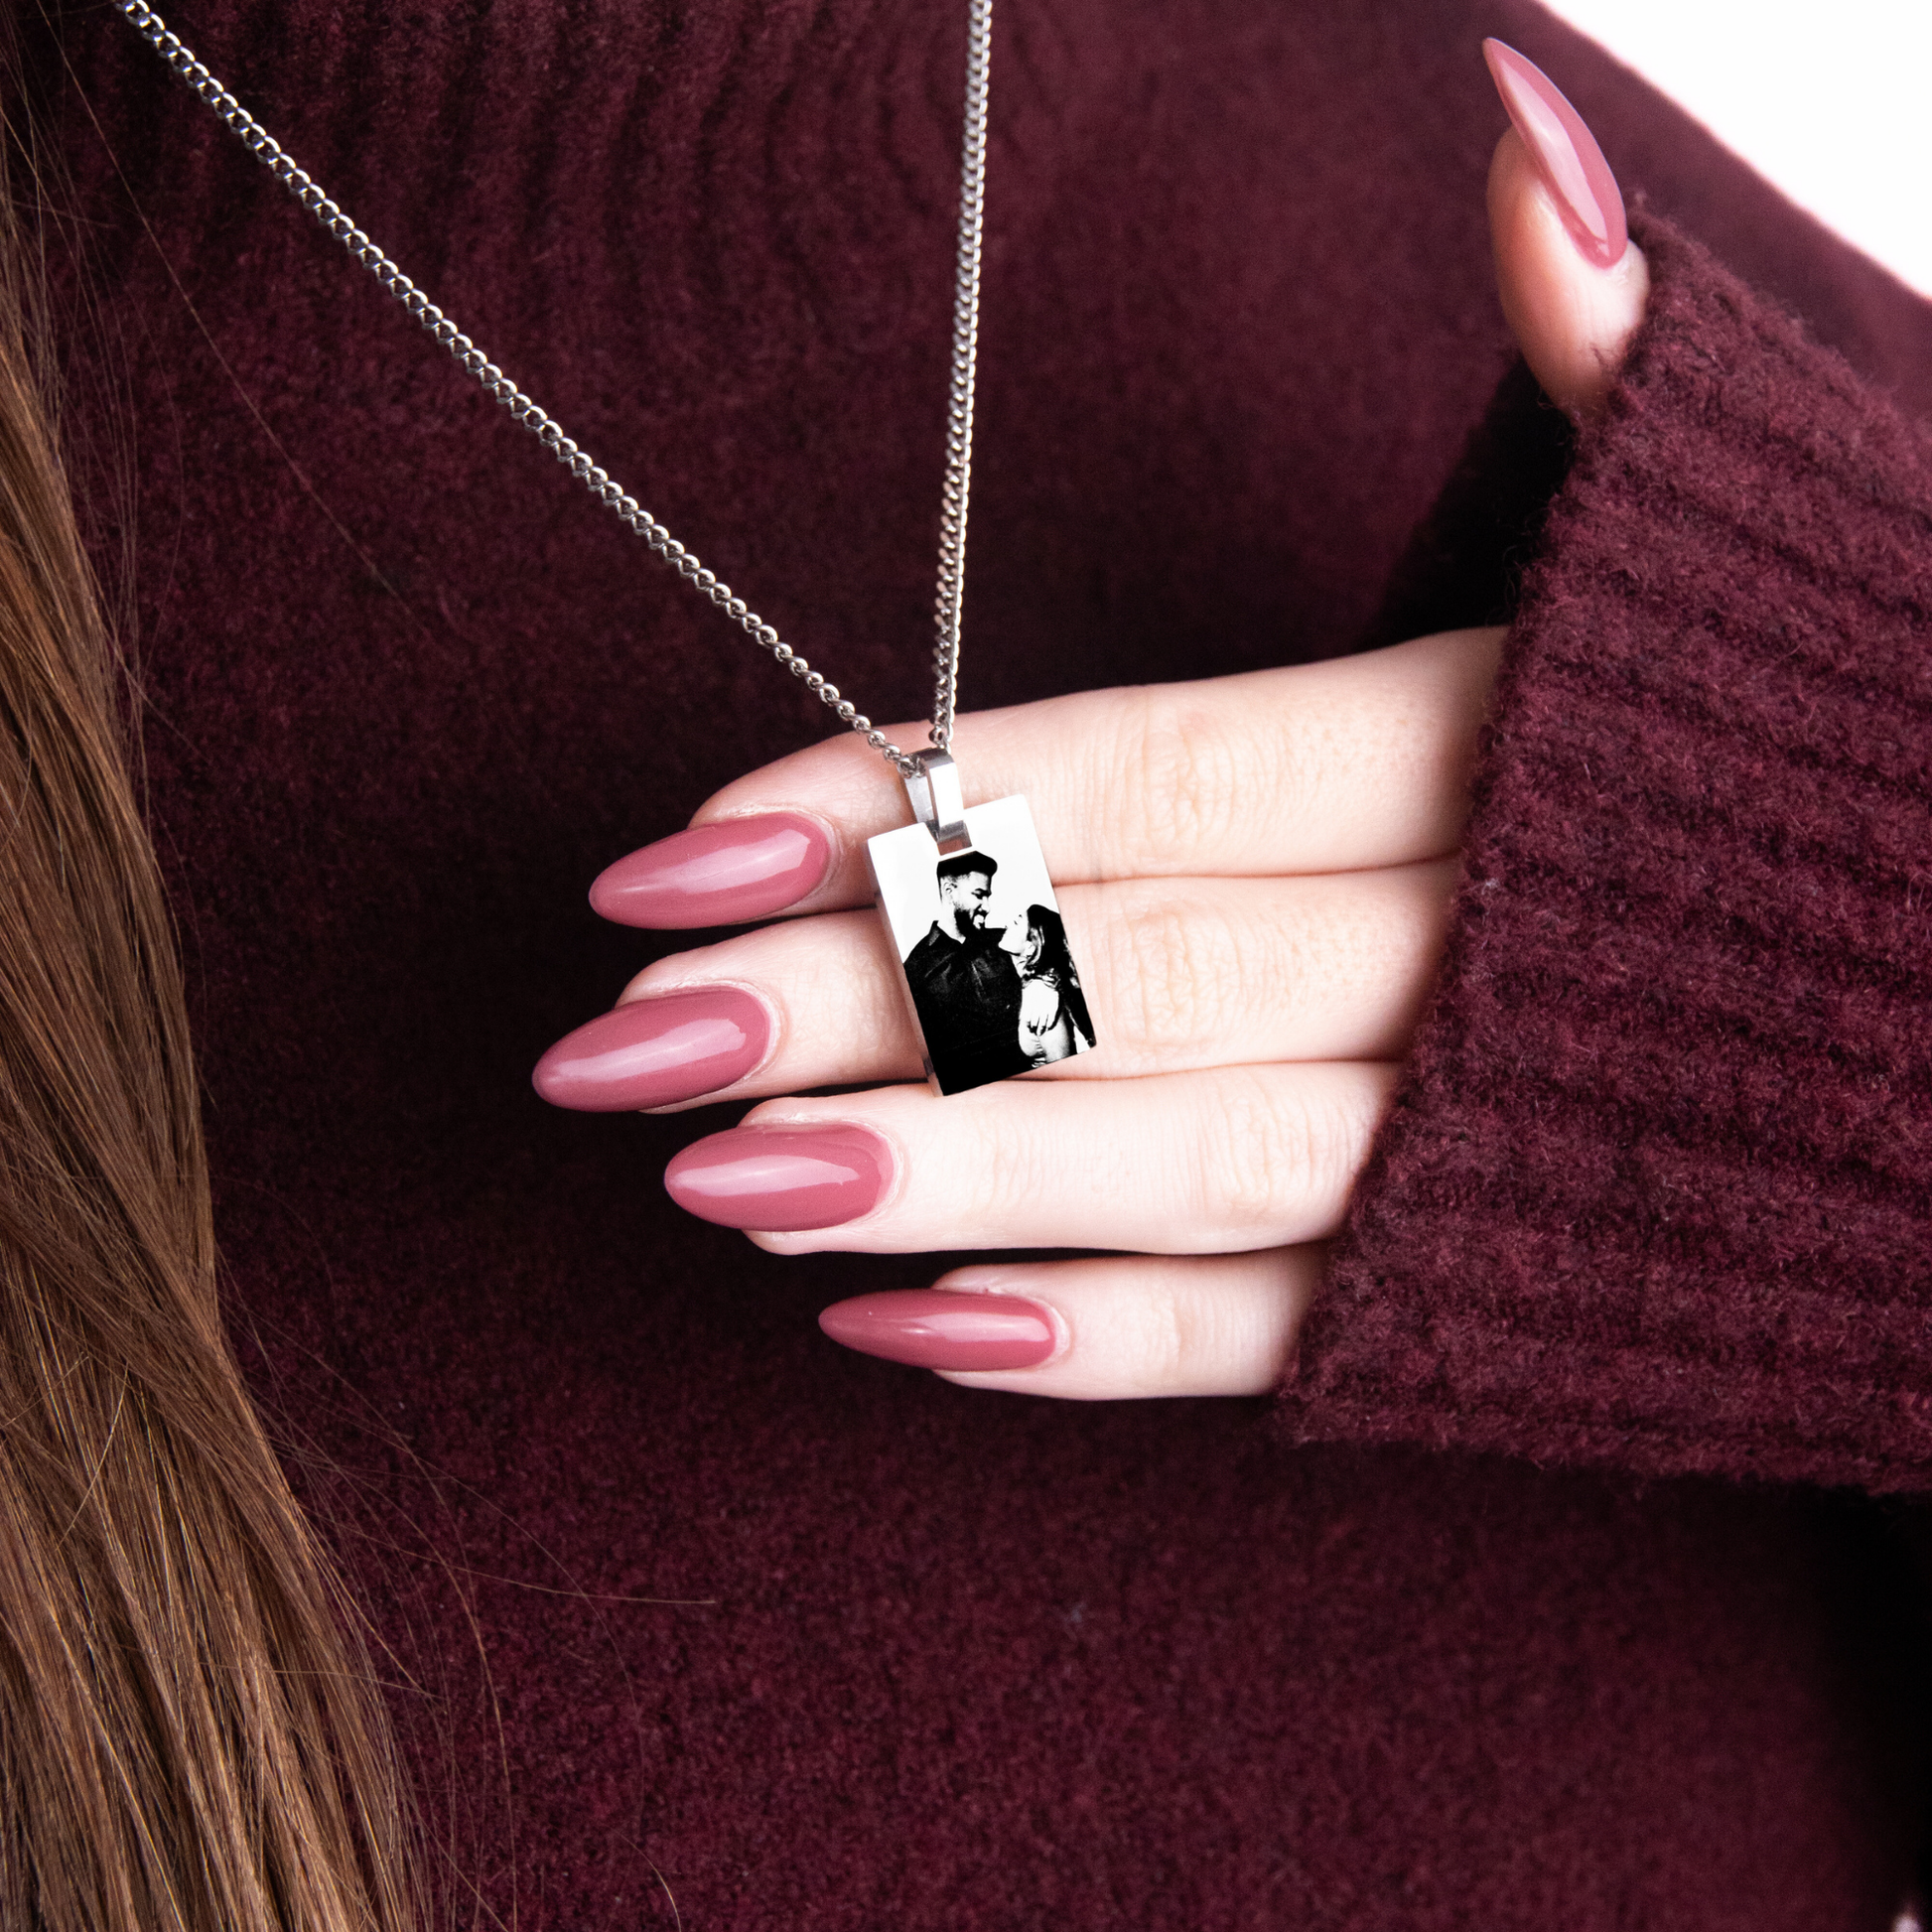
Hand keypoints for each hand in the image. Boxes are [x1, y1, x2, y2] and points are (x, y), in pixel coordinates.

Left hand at [534, 43, 1647, 1397]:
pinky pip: (1281, 1341)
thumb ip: (1605, 371)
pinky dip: (1103, 1345)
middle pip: (1118, 972)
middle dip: (857, 1000)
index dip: (911, 807)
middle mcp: (1487, 961)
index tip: (683, 847)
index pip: (1154, 774)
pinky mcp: (1488, 1306)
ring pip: (1178, 1165)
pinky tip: (913, 1330)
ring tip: (713, 1185)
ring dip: (938, 1180)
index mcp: (1517, 758)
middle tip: (618, 1037)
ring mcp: (1485, 1158)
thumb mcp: (1739, 554)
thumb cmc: (1826, 771)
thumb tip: (1512, 131)